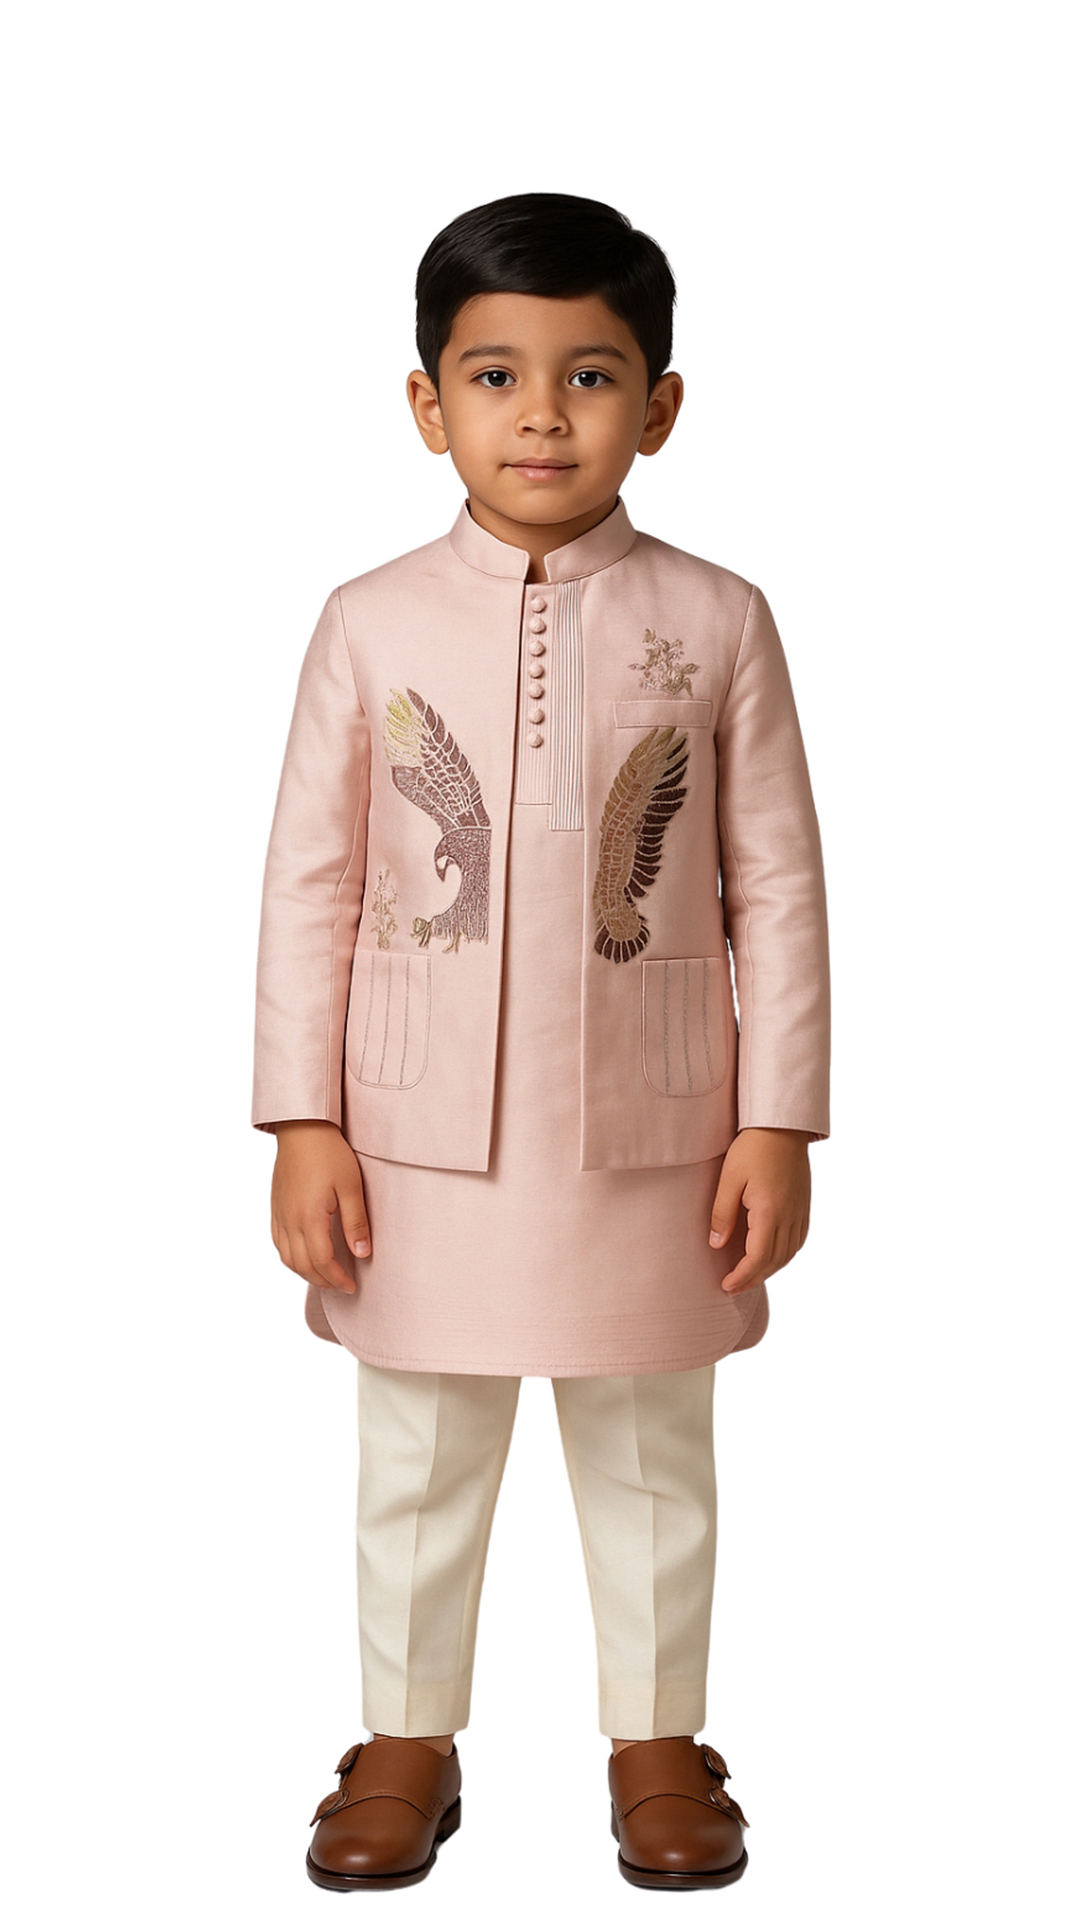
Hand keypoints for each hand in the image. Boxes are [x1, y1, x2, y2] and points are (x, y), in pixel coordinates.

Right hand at [270, 1120, 371, 1292]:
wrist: (302, 1128)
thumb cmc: (329, 1153)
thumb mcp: (351, 1187)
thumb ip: (356, 1223)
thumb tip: (362, 1254)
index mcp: (309, 1217)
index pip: (322, 1261)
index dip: (337, 1278)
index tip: (351, 1286)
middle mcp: (290, 1220)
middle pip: (302, 1265)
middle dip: (322, 1281)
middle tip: (341, 1286)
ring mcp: (279, 1214)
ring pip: (286, 1258)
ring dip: (305, 1273)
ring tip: (325, 1276)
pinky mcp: (275, 1207)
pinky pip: (278, 1242)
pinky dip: (290, 1258)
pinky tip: (303, 1257)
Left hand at [709, 1128, 812, 1294]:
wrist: (782, 1126)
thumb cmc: (752, 1148)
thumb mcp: (729, 1179)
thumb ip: (723, 1214)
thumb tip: (717, 1244)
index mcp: (770, 1212)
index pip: (758, 1257)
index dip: (742, 1276)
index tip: (726, 1286)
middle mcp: (789, 1216)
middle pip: (774, 1261)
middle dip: (753, 1279)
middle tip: (732, 1287)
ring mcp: (800, 1212)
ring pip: (789, 1254)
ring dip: (769, 1270)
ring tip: (749, 1275)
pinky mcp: (804, 1206)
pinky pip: (798, 1241)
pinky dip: (785, 1255)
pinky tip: (772, 1256)